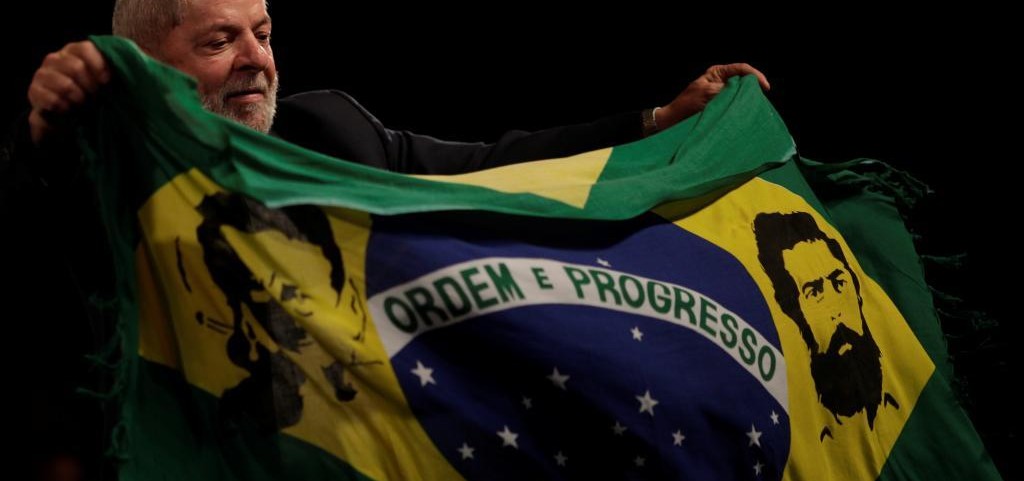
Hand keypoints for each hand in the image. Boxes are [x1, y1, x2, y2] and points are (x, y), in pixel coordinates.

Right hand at [27, 40, 110, 145]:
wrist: (67, 115)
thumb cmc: (93, 94)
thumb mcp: (108, 81)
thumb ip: (120, 68)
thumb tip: (143, 59)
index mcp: (75, 51)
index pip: (86, 48)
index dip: (99, 65)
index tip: (107, 81)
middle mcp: (56, 58)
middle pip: (76, 67)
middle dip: (91, 87)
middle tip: (96, 96)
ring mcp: (43, 73)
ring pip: (65, 84)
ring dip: (79, 98)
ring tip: (83, 103)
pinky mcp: (34, 91)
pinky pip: (51, 99)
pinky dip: (64, 107)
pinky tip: (69, 109)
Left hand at [655, 63, 769, 130]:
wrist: (674, 120)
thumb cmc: (686, 104)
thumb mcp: (708, 93)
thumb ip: (725, 90)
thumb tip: (743, 91)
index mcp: (717, 73)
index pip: (741, 69)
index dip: (755, 76)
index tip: (765, 87)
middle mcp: (721, 81)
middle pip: (744, 81)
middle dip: (753, 89)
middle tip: (761, 99)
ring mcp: (722, 94)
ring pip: (740, 95)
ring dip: (747, 101)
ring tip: (755, 108)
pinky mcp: (721, 107)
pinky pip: (734, 106)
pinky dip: (740, 109)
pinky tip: (745, 115)